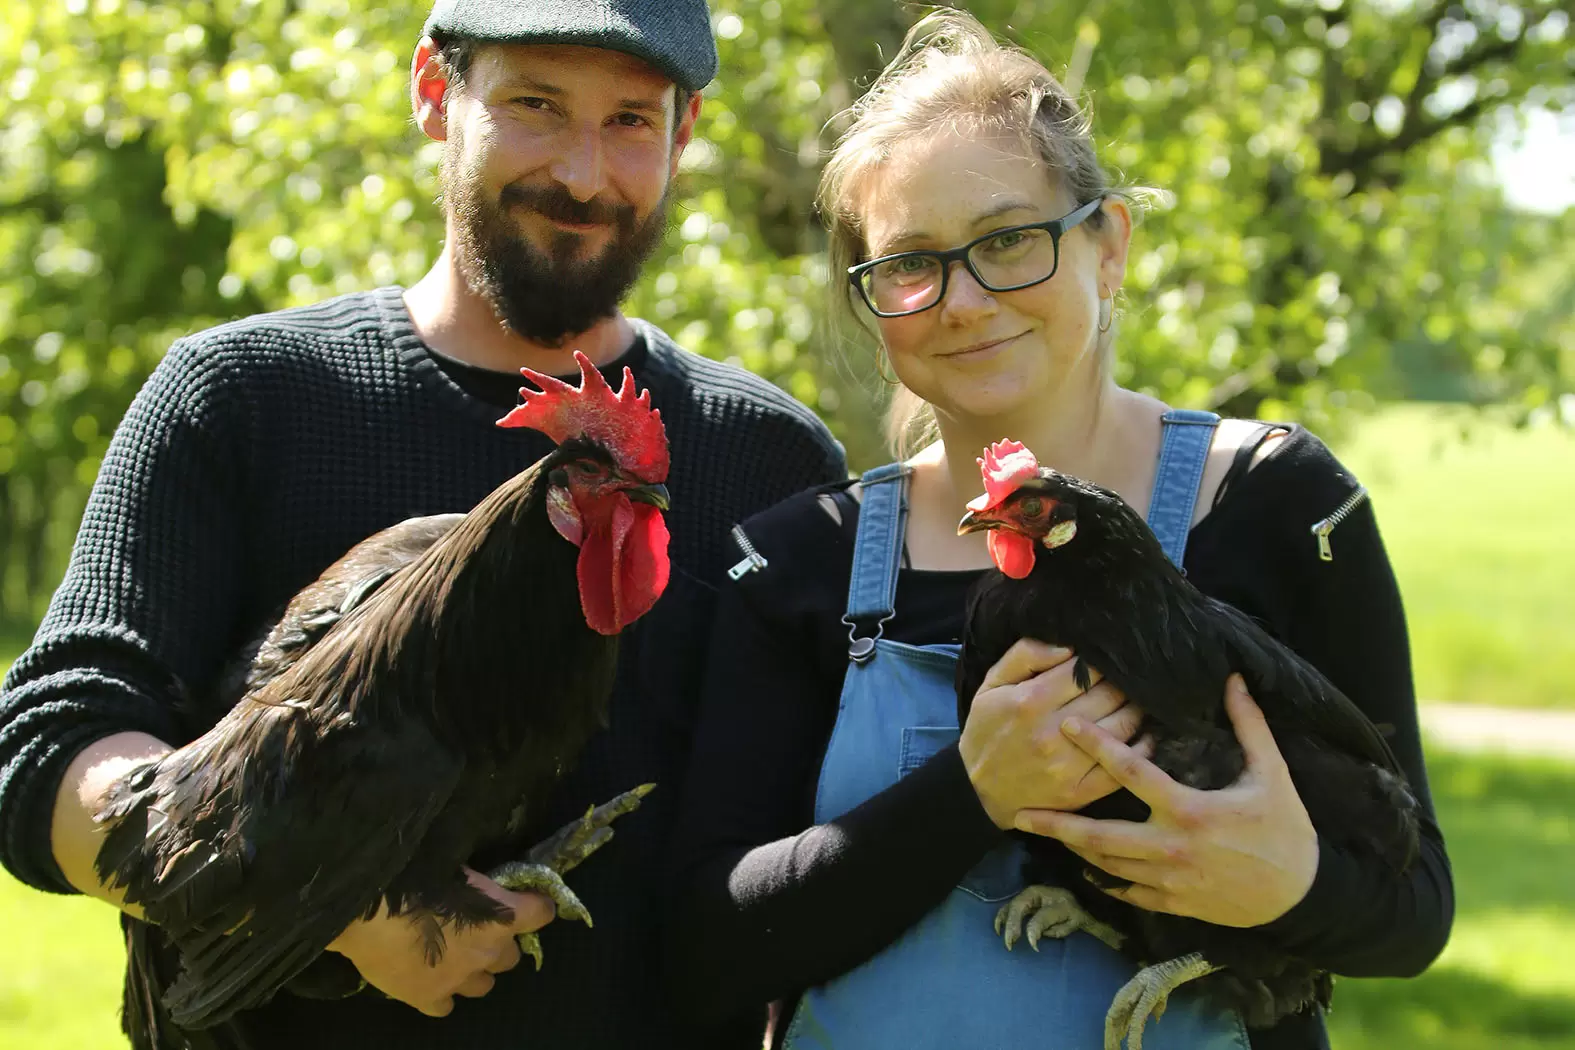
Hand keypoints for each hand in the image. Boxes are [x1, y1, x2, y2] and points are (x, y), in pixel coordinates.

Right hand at [326, 867, 554, 1016]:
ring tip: (450, 959)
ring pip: (483, 986)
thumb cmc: (416, 876)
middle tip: (474, 934)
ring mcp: (460, 979)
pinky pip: (446, 1006)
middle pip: (510, 957)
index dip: (534, 909)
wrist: (369, 909)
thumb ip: (479, 885)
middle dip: (497, 946)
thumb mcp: (458, 867)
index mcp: (504, 915)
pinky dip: (440, 995)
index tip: (526, 905)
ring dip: (472, 973)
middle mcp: (490, 952)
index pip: (542, 914)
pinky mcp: (429, 999)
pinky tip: (425, 980)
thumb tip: (481, 886)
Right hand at [959, 639, 1146, 828]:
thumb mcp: (991, 685)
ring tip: (1132, 701)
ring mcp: (1070, 764)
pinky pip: (1125, 765)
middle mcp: (1054, 731)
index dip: (1100, 662)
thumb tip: (1068, 646)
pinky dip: (1142, 746)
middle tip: (1123, 680)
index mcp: (1031, 701)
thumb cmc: (987, 731)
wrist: (977, 791)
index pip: (1086, 670)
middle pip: (1110, 695)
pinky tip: (1142, 734)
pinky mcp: (1081, 791)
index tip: (1103, 660)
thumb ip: (1024, 655)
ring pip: (1124, 725)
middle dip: (1120, 683)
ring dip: (1134, 709)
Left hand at [1014, 675, 1318, 927]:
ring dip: (1073, 848)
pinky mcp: (1173, 904)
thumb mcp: (1272, 774)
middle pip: (1100, 835)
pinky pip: (1127, 893)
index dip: (1098, 746)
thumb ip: (1249, 726)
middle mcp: (1170, 848)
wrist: (1301, 896)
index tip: (1068, 725)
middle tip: (1018, 812)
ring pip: (1107, 866)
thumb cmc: (1285, 831)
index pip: (1132, 773)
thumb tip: (1233, 680)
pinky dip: (1104, 880)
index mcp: (1189, 811)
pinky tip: (1085, 866)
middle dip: (1057, 823)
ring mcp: (1168, 881)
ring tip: (1043, 833)